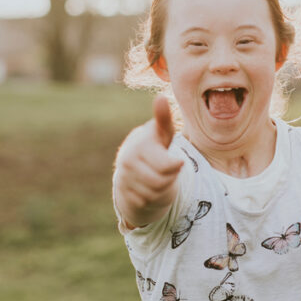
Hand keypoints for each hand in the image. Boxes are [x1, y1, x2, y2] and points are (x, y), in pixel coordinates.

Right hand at [113, 95, 183, 226]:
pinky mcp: (121, 194)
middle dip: (169, 177)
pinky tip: (148, 188)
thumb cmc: (155, 147)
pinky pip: (146, 203)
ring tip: (158, 176)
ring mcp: (123, 178)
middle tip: (166, 169)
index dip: (176, 166)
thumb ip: (163, 119)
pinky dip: (152, 198)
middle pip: (162, 181)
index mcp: (140, 145)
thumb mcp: (162, 133)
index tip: (179, 163)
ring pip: (154, 193)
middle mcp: (127, 161)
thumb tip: (160, 97)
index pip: (166, 165)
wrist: (133, 168)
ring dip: (162, 188)